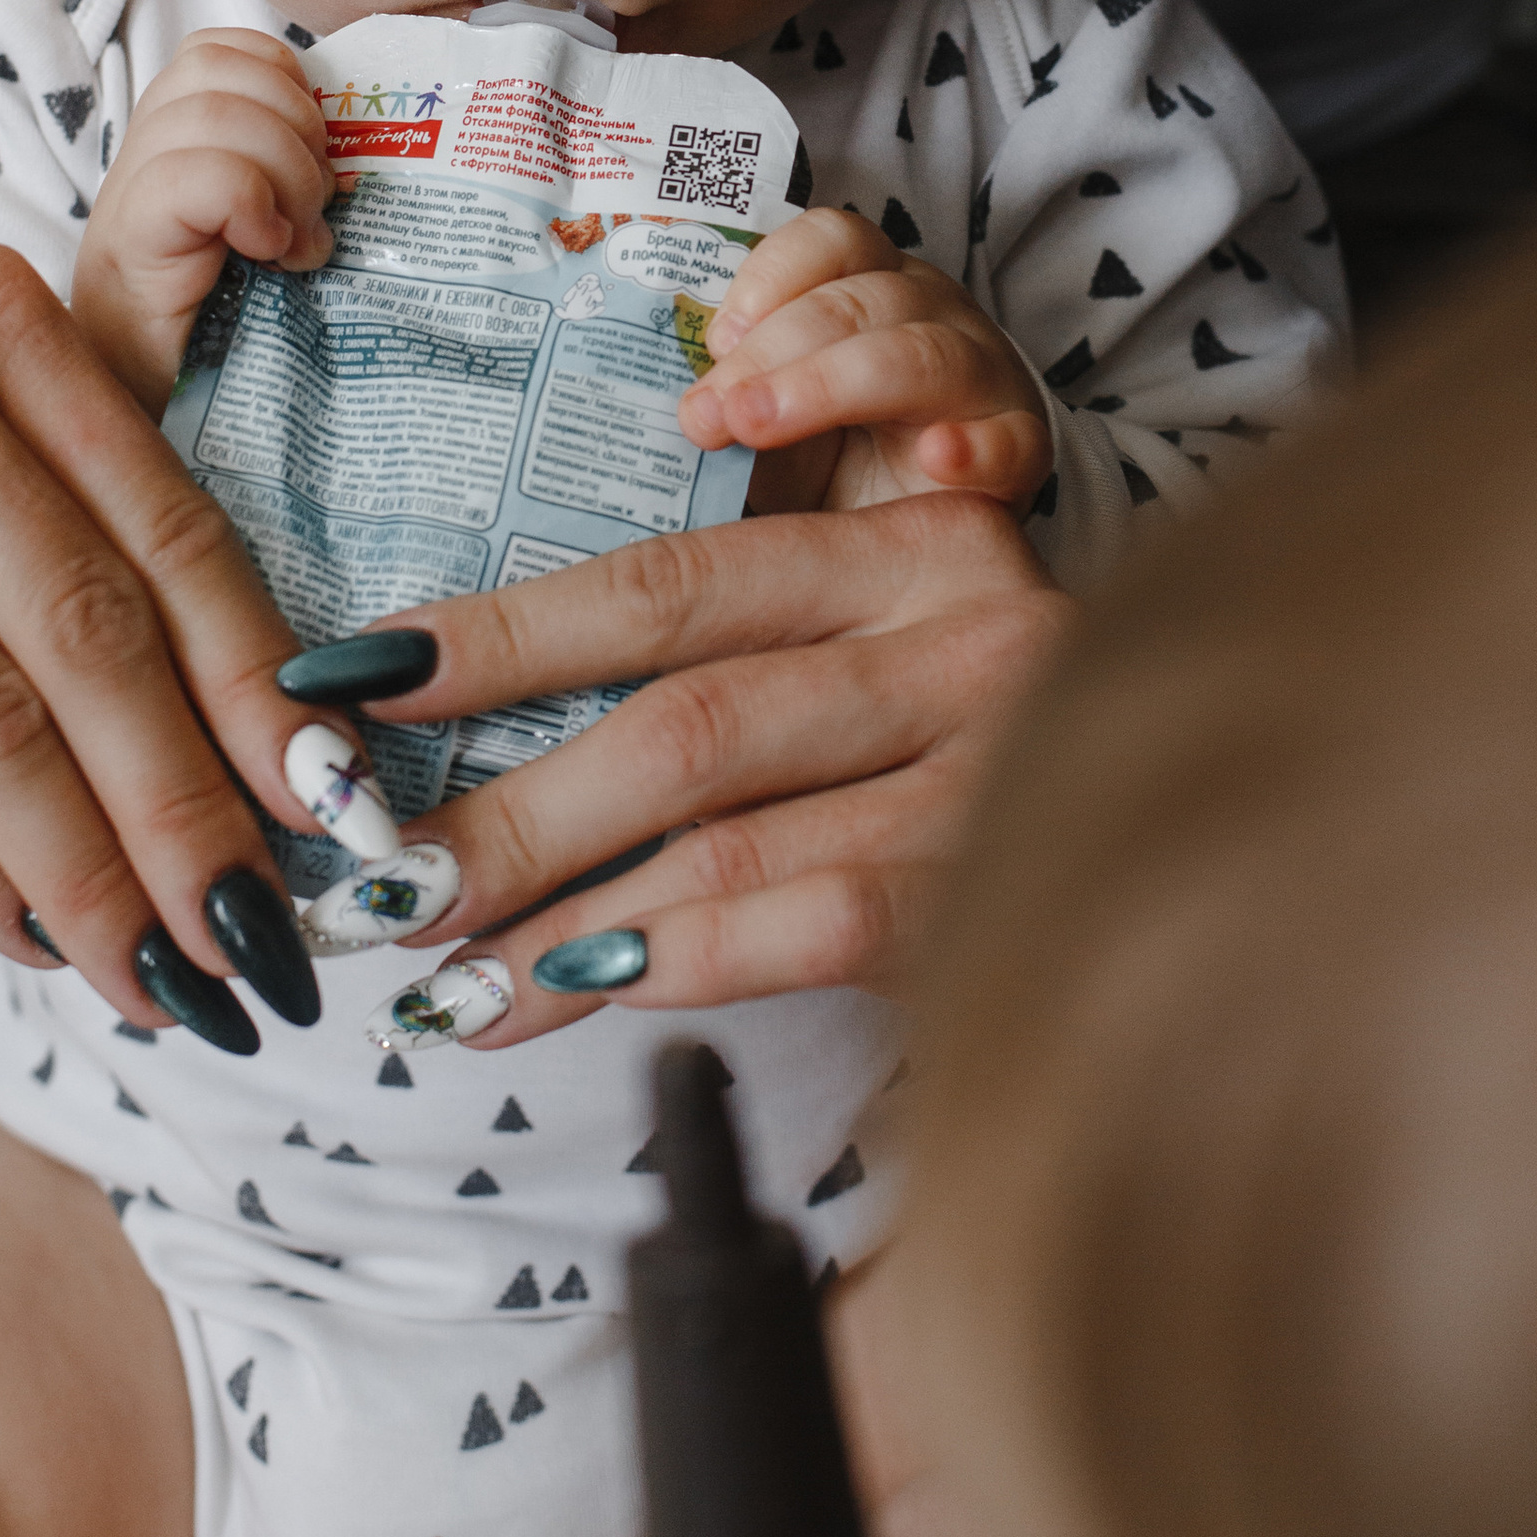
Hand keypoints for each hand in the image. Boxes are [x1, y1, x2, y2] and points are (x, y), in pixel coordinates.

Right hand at [0, 236, 323, 1042]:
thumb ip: (91, 521)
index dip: (258, 682)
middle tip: (258, 934)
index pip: (167, 525)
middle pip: (90, 632)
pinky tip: (26, 930)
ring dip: (83, 868)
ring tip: (156, 968)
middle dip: (186, 807)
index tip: (326, 804)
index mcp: (2, 316)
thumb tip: (261, 740)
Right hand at [71, 27, 333, 410]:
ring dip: (282, 172)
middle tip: (315, 207)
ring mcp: (126, 198)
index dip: (285, 80)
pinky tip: (267, 254)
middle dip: (296, 124)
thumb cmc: (227, 332)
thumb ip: (295, 178)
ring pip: (214, 111)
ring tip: (294, 241)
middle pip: (219, 66)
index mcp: (177, 139)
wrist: (156, 419)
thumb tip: (365, 155)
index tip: (318, 153)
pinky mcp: (128, 245)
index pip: (225, 49)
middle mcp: (142, 155)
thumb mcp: (274, 234)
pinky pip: (198, 177)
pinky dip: (250, 205)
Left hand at [292, 489, 1067, 1041]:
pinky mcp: (1015, 883)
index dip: (497, 639)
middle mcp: (965, 629)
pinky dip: (686, 960)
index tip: (351, 688)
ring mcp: (1002, 761)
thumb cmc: (968, 753)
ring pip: (730, 837)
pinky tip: (587, 991)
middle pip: (682, 722)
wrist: (1184, 841)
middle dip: (505, 815)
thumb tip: (471, 741)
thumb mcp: (867, 661)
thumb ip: (725, 673)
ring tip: (445, 980)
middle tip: (382, 888)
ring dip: (560, 918)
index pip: (667, 584)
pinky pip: (817, 925)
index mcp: (910, 545)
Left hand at [677, 208, 1051, 515]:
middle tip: (706, 412)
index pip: (834, 240)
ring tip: (762, 428)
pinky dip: (974, 446)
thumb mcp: (763, 426)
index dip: (771, 276)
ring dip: (832, 385)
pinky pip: (1011, 439)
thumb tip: (621, 413)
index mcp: (868, 287)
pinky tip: (935, 459)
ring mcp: (982, 378)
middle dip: (773, 350)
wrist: (921, 546)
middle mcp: (930, 315)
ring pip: (922, 353)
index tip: (714, 337)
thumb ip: (715, 406)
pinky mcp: (1020, 449)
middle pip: (862, 299)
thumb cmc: (828, 467)